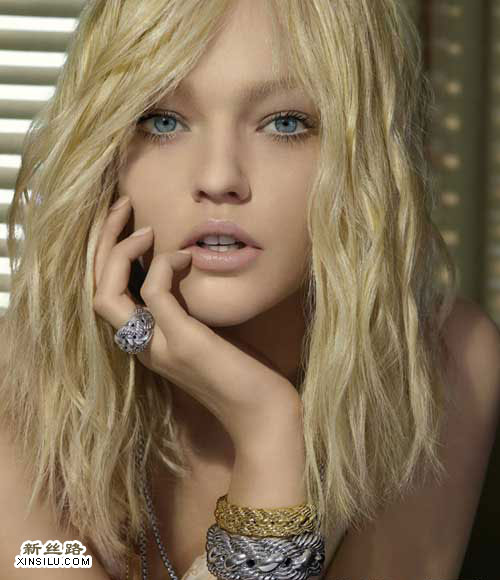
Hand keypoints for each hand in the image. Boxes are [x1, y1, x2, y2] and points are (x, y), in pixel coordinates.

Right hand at [93, 197, 301, 450]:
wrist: (262, 413)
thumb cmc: (241, 371)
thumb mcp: (204, 331)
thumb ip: (185, 306)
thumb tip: (183, 263)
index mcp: (144, 342)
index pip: (104, 294)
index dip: (106, 256)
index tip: (127, 222)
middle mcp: (141, 346)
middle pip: (95, 290)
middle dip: (102, 243)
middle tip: (122, 206)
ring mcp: (158, 347)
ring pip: (106, 296)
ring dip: (120, 253)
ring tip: (144, 228)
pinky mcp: (183, 343)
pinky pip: (155, 295)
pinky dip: (165, 267)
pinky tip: (187, 257)